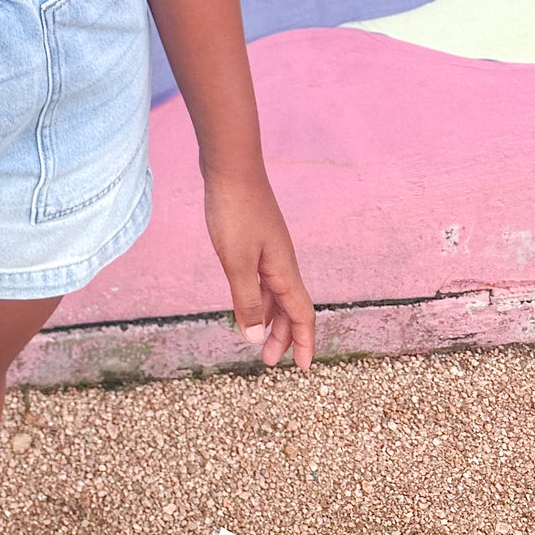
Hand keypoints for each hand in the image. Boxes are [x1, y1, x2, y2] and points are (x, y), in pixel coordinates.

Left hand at [203, 166, 314, 370]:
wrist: (230, 166)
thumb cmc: (235, 211)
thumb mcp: (236, 261)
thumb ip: (246, 300)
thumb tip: (256, 338)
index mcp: (283, 271)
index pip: (302, 315)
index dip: (303, 342)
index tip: (302, 369)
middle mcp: (281, 262)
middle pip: (289, 308)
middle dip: (282, 336)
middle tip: (268, 361)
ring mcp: (268, 249)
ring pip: (274, 293)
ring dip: (268, 317)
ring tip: (255, 338)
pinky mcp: (254, 239)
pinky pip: (261, 277)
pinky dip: (256, 295)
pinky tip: (244, 301)